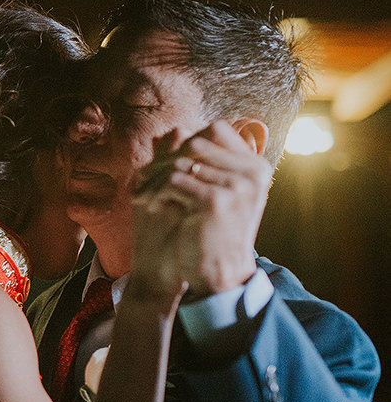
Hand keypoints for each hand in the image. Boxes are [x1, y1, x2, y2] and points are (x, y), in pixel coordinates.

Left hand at [134, 120, 269, 294]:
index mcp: (256, 167)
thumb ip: (203, 162)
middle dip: (167, 159)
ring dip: (156, 179)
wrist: (220, 272)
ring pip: (180, 162)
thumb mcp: (214, 192)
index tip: (167, 165)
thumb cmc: (212, 232)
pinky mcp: (216, 200)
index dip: (187, 141)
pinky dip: (156, 192)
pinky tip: (149, 206)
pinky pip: (173, 180)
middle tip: (147, 181)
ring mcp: (237, 185)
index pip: (217, 129)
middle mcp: (252, 172)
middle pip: (196, 142)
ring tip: (145, 197)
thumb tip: (174, 130)